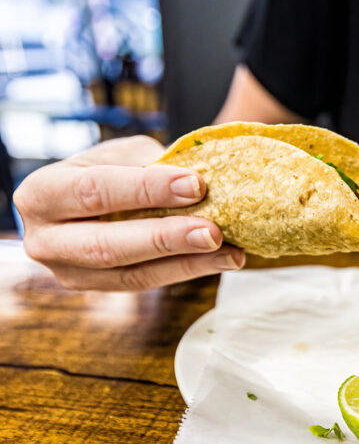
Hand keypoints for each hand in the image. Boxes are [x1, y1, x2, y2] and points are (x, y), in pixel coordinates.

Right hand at [13, 135, 244, 290]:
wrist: (104, 194)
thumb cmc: (115, 167)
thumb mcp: (125, 154)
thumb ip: (152, 167)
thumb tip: (202, 180)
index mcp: (42, 193)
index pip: (95, 190)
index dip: (146, 188)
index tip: (196, 184)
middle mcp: (45, 239)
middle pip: (107, 245)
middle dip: (166, 238)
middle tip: (214, 232)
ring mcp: (71, 272)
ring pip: (133, 275)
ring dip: (188, 264)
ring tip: (231, 252)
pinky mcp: (101, 289)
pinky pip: (148, 283)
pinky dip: (190, 271)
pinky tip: (224, 260)